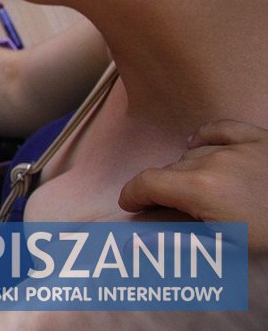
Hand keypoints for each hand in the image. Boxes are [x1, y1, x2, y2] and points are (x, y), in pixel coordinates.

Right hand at [119, 120, 267, 250]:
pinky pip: (220, 129)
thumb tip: (132, 244)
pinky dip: (205, 138)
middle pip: (171, 169)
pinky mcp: (261, 141)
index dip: (132, 195)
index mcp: (200, 189)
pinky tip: (198, 146)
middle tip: (166, 212)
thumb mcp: (225, 254)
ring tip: (192, 192)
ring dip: (186, 170)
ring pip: (194, 153)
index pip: (147, 183)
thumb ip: (176, 244)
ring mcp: (240, 148)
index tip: (129, 206)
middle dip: (163, 189)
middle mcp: (215, 160)